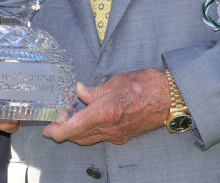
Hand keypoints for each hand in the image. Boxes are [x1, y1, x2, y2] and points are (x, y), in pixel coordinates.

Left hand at [43, 69, 167, 144]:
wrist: (171, 98)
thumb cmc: (147, 85)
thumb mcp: (116, 81)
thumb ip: (95, 90)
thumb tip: (80, 91)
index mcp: (106, 112)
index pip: (74, 128)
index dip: (57, 130)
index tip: (48, 128)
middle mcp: (110, 128)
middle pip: (78, 137)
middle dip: (63, 130)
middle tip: (57, 117)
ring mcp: (117, 134)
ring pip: (89, 139)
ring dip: (76, 131)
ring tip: (70, 116)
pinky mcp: (123, 135)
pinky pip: (100, 136)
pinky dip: (89, 130)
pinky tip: (88, 117)